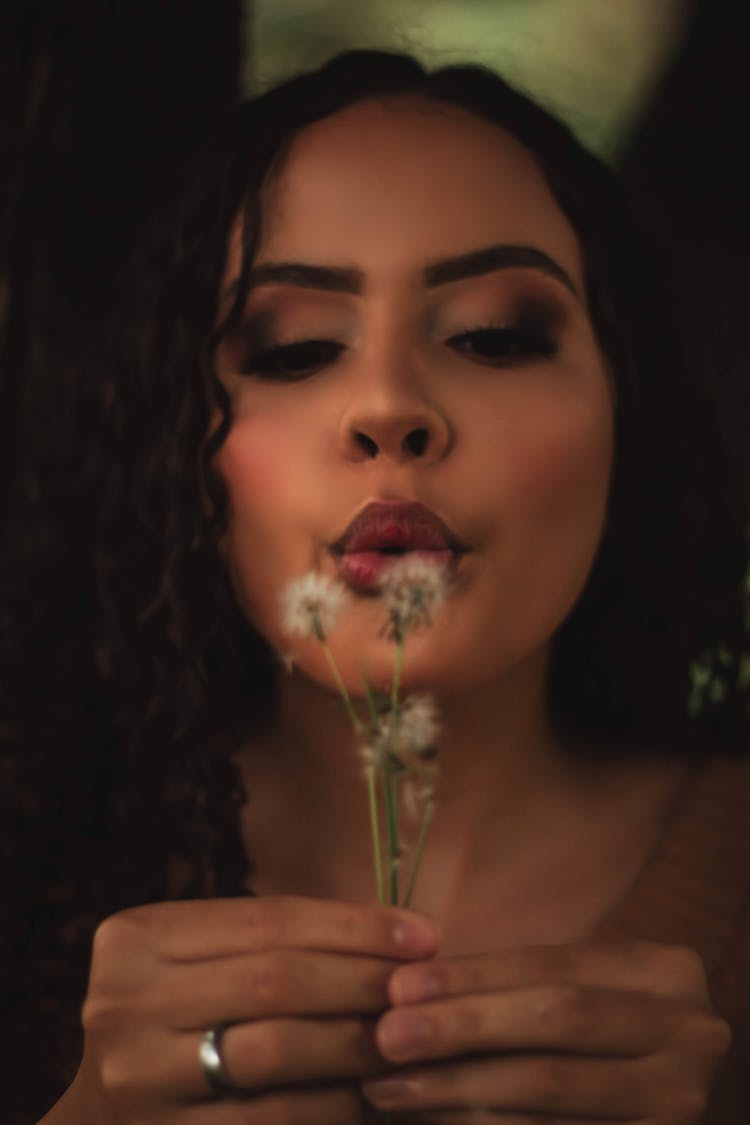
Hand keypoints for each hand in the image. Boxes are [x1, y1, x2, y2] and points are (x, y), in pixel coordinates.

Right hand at [72, 895, 439, 1123]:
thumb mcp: (200, 959)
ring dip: (357, 1042)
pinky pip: (273, 1119)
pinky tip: (372, 1091)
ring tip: (409, 1035)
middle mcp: (124, 1002)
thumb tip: (402, 938)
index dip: (353, 925)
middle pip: (275, 980)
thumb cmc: (177, 1016)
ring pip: (277, 1051)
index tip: (422, 934)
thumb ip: (276, 942)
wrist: (102, 1116)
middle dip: (363, 979)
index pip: (268, 919)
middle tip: (425, 985)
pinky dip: (333, 1103)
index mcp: (137, 938)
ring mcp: (138, 1077)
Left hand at [361, 939, 730, 1123]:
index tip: (397, 986)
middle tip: (385, 1035)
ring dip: (458, 1088)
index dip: (471, 976)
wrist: (657, 1091)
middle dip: (462, 1026)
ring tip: (391, 1086)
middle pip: (554, 1021)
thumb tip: (403, 990)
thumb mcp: (575, 991)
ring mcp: (682, 1102)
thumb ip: (509, 986)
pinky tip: (435, 1121)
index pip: (552, 966)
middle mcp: (690, 1033)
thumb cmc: (595, 1029)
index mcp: (665, 972)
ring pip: (549, 1091)